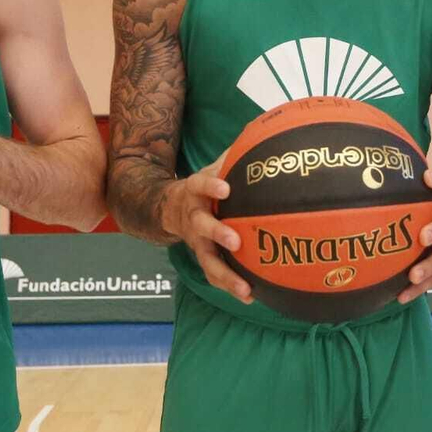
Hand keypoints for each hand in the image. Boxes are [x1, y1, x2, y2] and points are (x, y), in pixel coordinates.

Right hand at [159, 157, 248, 303]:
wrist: (168, 207)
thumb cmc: (202, 186)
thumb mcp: (211, 166)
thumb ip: (233, 155)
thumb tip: (263, 134)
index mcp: (194, 191)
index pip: (200, 183)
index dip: (211, 184)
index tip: (225, 187)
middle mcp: (193, 218)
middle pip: (201, 227)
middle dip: (217, 234)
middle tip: (236, 241)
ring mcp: (196, 241)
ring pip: (207, 261)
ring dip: (225, 275)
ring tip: (245, 289)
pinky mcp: (202, 257)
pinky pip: (214, 275)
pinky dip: (230, 286)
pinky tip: (251, 297)